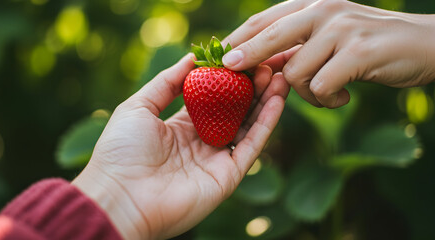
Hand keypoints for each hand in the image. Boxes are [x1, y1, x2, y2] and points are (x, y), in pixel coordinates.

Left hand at [72, 55, 289, 238]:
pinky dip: (266, 123)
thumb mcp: (138, 106)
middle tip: (267, 64)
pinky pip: (251, 146)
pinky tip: (276, 99)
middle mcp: (202, 143)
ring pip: (248, 126)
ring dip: (265, 101)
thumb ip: (166, 82)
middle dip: (251, 87)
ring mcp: (216, 160)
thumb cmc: (121, 151)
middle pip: (234, 111)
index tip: (242, 58)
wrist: (119, 197)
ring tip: (278, 76)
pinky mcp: (228, 176)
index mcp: (181, 128)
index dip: (227, 80)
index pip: (212, 100)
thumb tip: (191, 57)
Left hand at [222, 0, 434, 107]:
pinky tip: (342, 98)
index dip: (236, 40)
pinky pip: (322, 86)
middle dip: (245, 56)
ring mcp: (341, 28)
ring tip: (327, 94)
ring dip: (306, 93)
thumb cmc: (366, 44)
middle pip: (269, 35)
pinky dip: (326, 101)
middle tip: (226, 71)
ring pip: (296, 71)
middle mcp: (323, 10)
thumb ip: (297, 45)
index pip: (263, 21)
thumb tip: (261, 64)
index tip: (214, 58)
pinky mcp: (359, 51)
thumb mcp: (328, 37)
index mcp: (310, 5)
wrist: (422, 44)